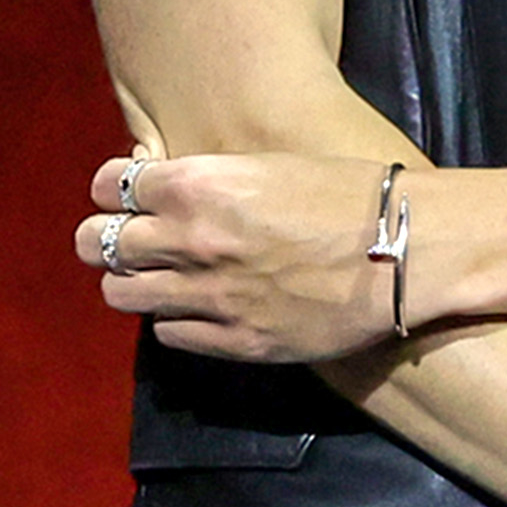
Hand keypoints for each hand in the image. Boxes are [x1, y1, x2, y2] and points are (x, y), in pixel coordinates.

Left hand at [75, 151, 402, 362]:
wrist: (406, 249)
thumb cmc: (348, 193)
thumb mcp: (266, 165)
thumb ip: (206, 180)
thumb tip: (160, 187)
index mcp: (198, 185)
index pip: (109, 186)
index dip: (111, 189)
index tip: (121, 195)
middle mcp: (192, 241)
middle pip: (100, 244)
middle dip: (104, 239)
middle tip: (117, 240)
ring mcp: (211, 296)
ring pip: (123, 296)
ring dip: (132, 283)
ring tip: (151, 278)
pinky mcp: (237, 341)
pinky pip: (170, 334)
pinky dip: (173, 320)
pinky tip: (196, 307)